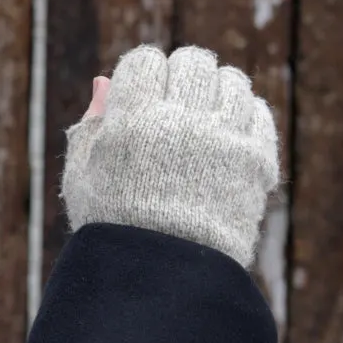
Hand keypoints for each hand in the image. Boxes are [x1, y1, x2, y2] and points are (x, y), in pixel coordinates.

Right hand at [59, 45, 279, 269]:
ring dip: (215, 92)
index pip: (144, 61)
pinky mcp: (256, 160)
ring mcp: (224, 139)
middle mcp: (181, 121)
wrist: (166, 280)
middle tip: (174, 106)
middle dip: (180, 78)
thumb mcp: (84, 179)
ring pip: (231, 80)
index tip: (140, 100)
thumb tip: (104, 81)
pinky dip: (244, 116)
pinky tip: (226, 137)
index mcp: (133, 120)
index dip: (141, 78)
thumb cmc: (115, 229)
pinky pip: (258, 112)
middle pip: (192, 61)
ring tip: (202, 121)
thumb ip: (92, 127)